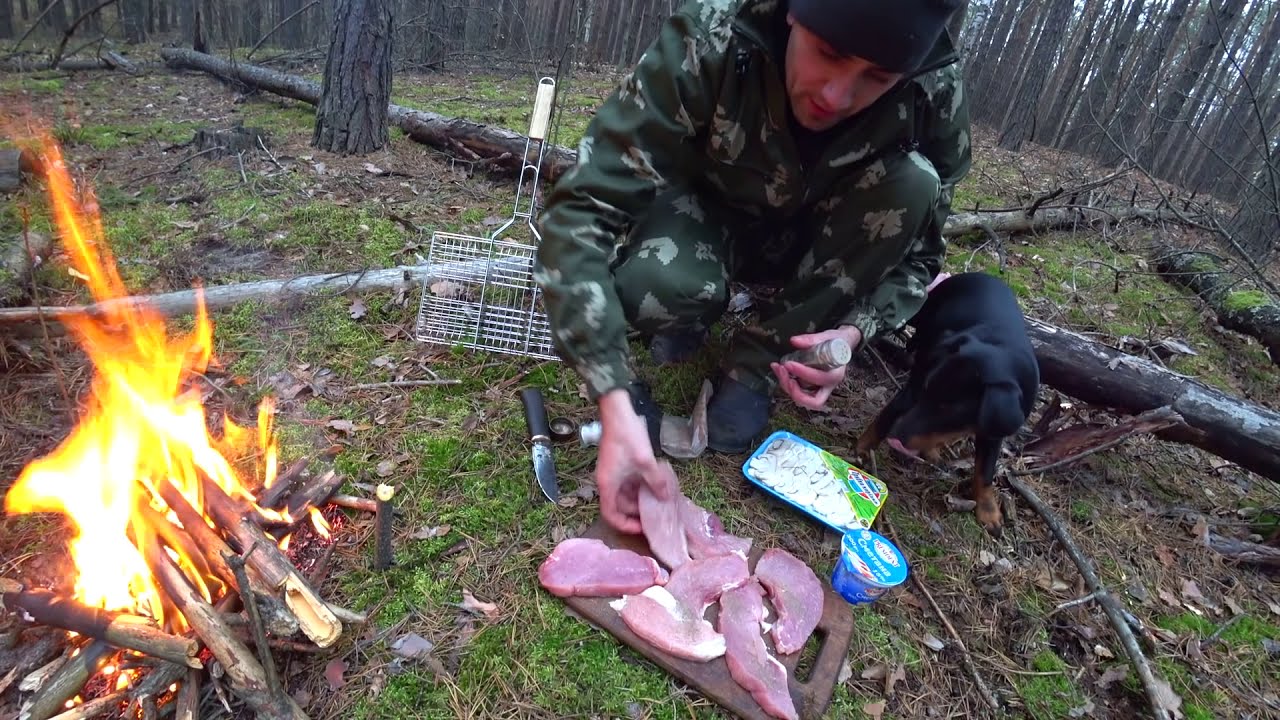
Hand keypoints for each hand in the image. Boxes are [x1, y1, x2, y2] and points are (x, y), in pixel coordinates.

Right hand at [594, 388, 677, 533]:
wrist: (618, 411)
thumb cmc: (627, 436)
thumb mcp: (645, 461)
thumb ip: (656, 481)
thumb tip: (665, 498)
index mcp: (608, 485)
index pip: (610, 514)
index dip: (624, 525)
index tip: (641, 527)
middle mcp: (607, 481)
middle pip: (619, 505)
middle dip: (636, 511)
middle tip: (656, 514)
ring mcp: (612, 472)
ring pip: (625, 494)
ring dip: (639, 498)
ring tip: (659, 500)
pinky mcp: (618, 464)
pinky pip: (628, 482)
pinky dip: (639, 486)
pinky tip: (655, 484)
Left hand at [769, 326, 861, 410]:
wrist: (840, 345)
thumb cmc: (836, 342)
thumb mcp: (827, 336)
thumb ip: (811, 339)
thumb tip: (794, 341)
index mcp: (836, 374)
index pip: (820, 379)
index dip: (804, 373)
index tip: (789, 363)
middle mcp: (829, 386)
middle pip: (812, 400)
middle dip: (794, 390)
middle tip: (783, 371)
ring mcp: (819, 389)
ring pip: (802, 398)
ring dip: (786, 385)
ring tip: (778, 368)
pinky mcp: (810, 388)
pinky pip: (797, 391)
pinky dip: (785, 382)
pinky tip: (778, 368)